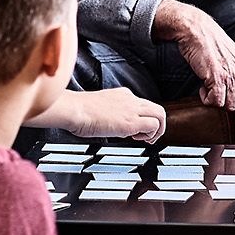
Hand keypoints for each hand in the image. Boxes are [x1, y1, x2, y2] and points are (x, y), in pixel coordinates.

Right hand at [46, 87, 167, 143]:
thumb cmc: (78, 110)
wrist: (74, 109)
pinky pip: (153, 125)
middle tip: (148, 137)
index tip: (137, 130)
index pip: (142, 105)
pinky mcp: (131, 122)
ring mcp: (132, 110)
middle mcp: (130, 100)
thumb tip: (110, 124)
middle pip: (156, 108)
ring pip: (160, 114)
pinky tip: (138, 139)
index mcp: (122, 95)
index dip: (143, 118)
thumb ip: (108, 113)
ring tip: (147, 140)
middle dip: (157, 124)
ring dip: (158, 130)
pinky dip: (151, 135)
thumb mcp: (97, 107)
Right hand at [157, 1, 234, 124]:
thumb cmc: (214, 46)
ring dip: (216, 101)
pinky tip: (203, 88)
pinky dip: (206, 99)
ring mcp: (232, 76)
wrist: (199, 31)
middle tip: (218, 95)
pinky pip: (215, 102)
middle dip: (229, 107)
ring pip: (228, 107)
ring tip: (209, 87)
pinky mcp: (217, 77)